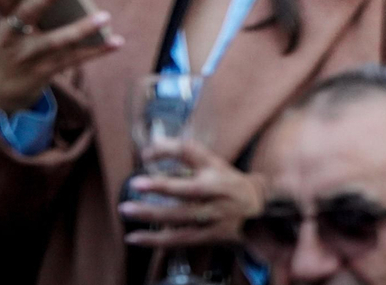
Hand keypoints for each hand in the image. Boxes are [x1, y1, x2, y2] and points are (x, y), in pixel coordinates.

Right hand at [0, 0, 122, 112]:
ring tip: (104, 16)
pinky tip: (117, 42)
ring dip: (81, 28)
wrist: (3, 88)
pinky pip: (74, 59)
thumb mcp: (14, 26)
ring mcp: (27, 56)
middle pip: (27, 14)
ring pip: (56, 41)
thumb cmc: (16, 44)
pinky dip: (97, 50)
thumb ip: (30, 5)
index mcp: (4, 19)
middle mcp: (11, 37)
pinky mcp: (44, 71)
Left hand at [120, 141, 263, 246]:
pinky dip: (155, 240)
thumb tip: (153, 144)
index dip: (169, 151)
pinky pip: (180, 239)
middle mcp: (218, 192)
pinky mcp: (210, 236)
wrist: (258, 209)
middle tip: (134, 183)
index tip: (146, 154)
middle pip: (190, 189)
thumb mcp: (213, 163)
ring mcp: (215, 216)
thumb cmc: (227, 183)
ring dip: (152, 214)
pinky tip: (134, 237)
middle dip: (163, 186)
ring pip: (182, 217)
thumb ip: (185, 153)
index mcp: (216, 169)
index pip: (192, 153)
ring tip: (126, 210)